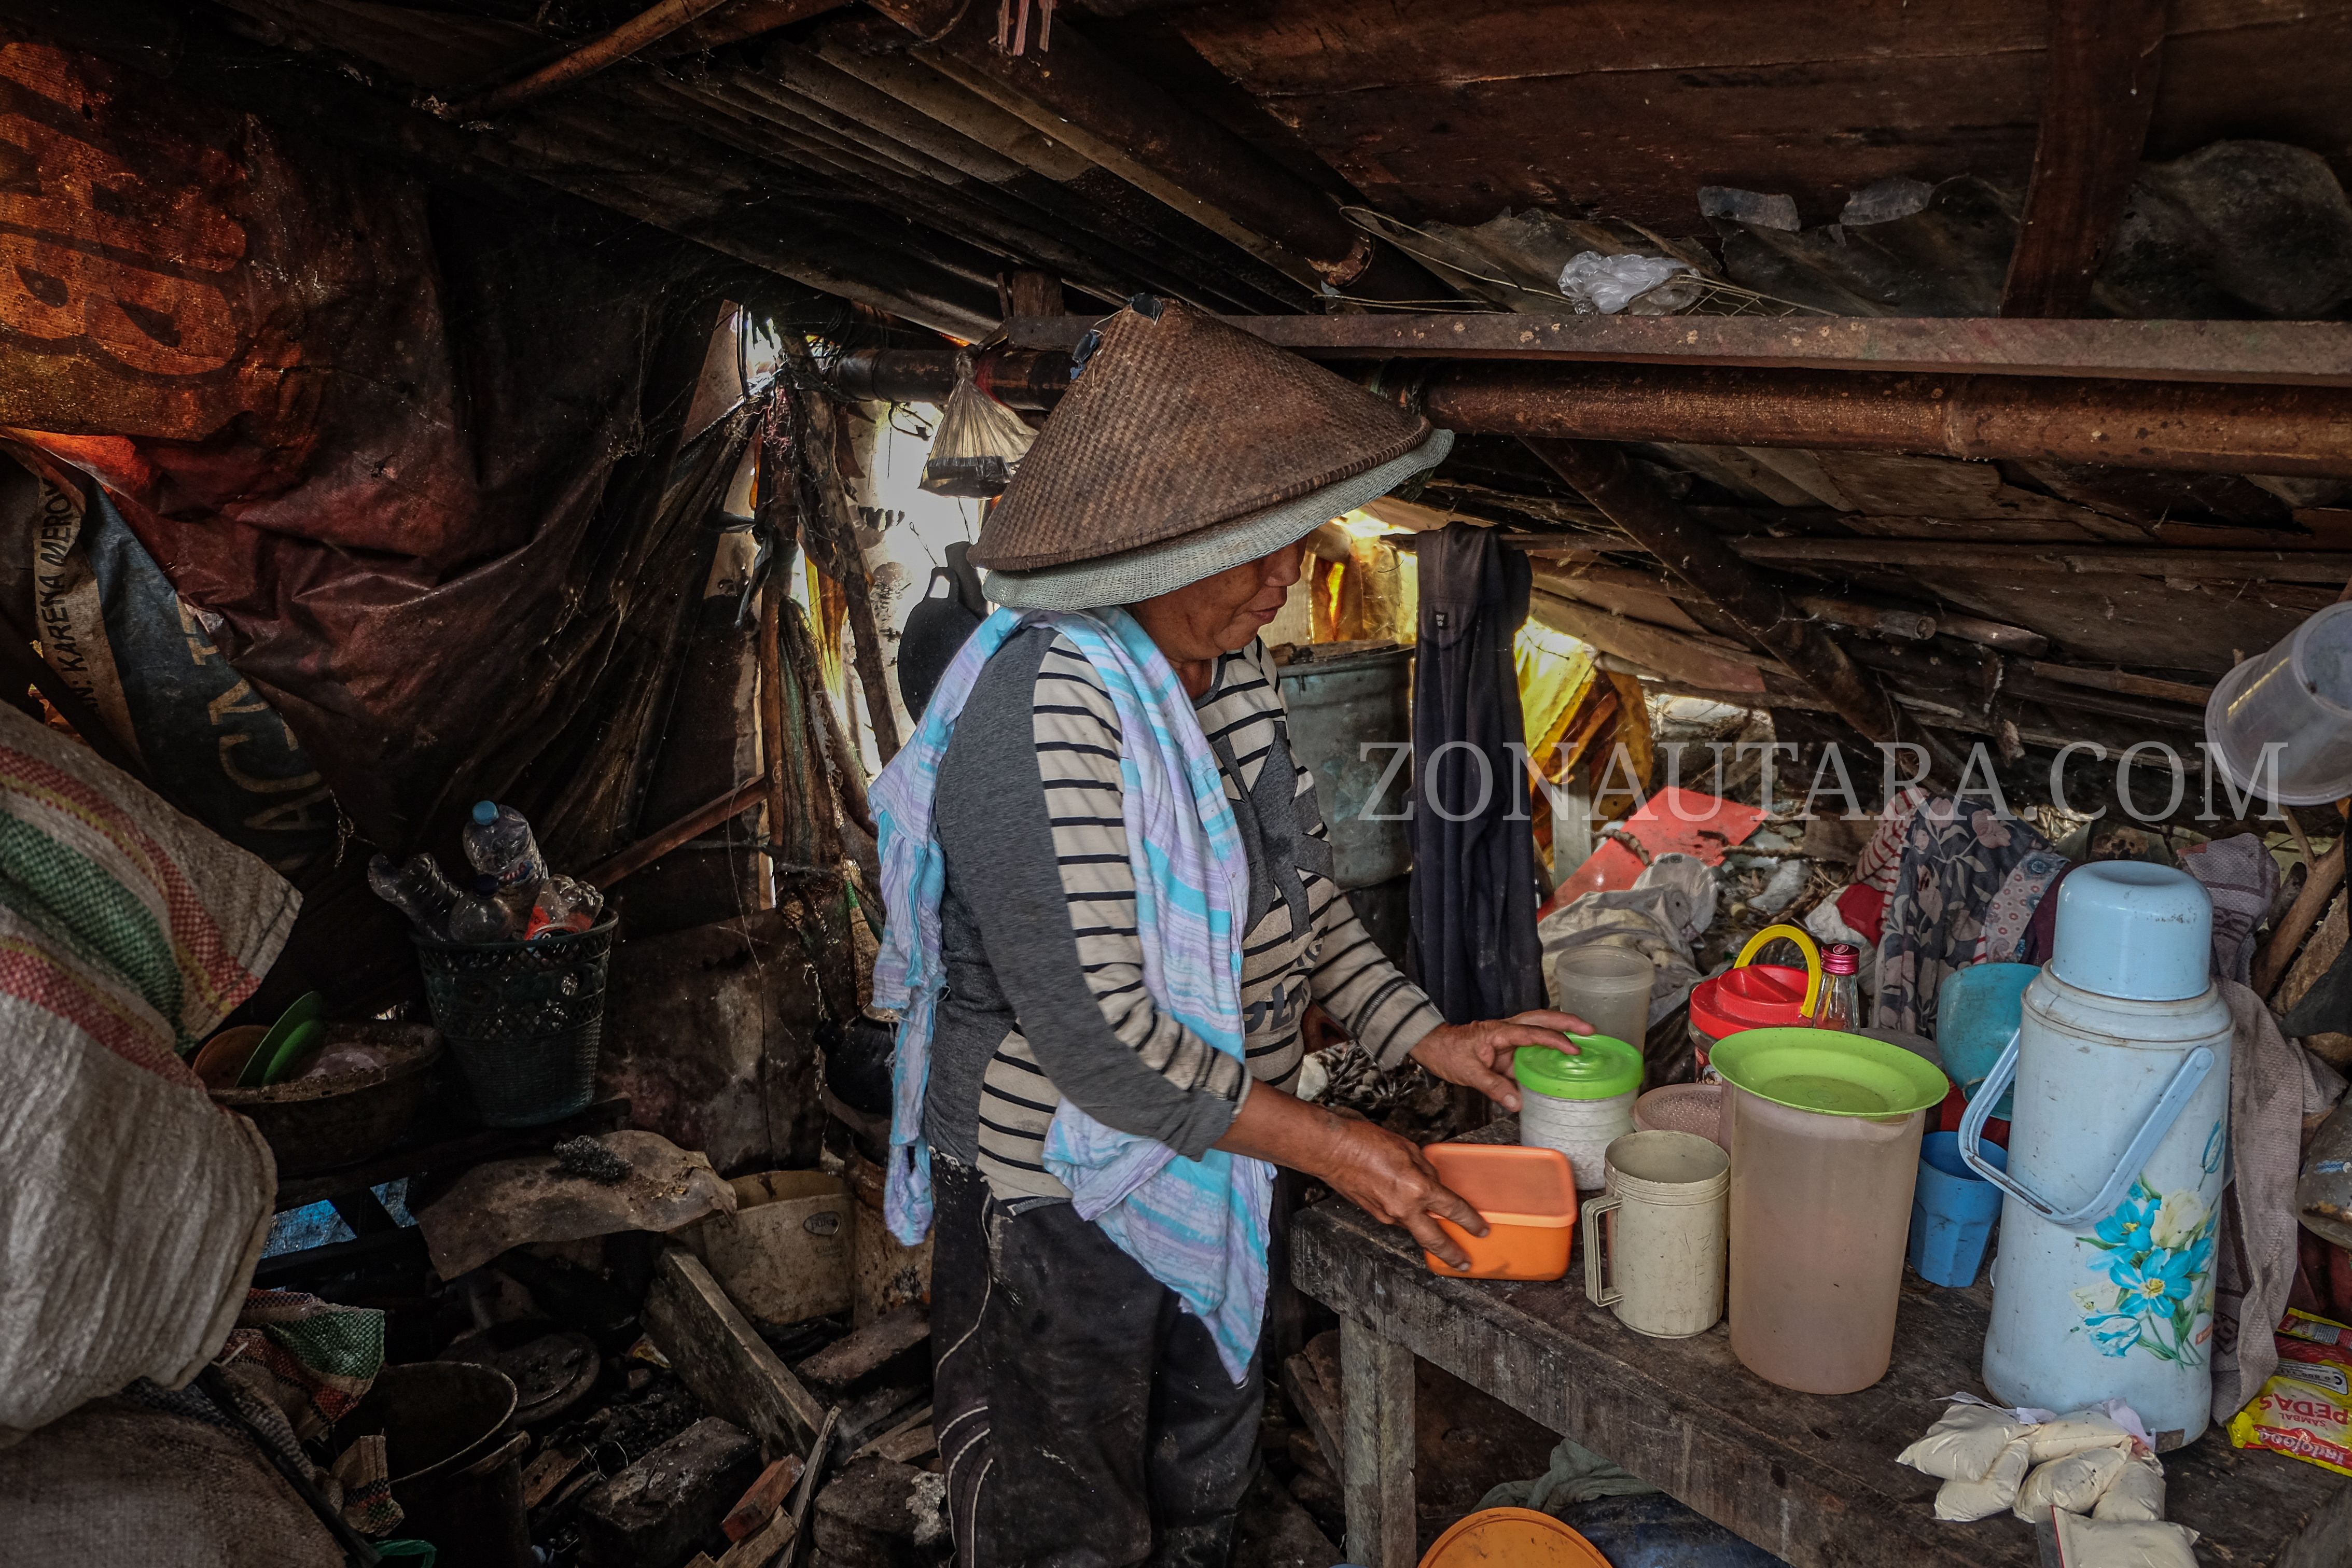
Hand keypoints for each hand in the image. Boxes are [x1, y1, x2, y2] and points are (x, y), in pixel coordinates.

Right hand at [1316, 1112, 1490, 1270]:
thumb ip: (1426, 1170)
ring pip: (1413, 1227)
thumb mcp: (1408, 1148)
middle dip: (1452, 1253)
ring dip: (1425, 1229)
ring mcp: (1386, 1215)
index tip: (1481, 1230)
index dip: (1471, 1221)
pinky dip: (1406, 1216)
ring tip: (1436, 1229)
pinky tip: (1406, 1205)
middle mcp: (1403, 1207)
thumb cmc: (1365, 1142)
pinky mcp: (1373, 1214)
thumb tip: (1434, 1183)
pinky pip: (1396, 1218)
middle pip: (1434, 1239)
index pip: (1453, 1210)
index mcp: (1417, 1188)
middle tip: (1464, 1263)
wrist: (1330, 1150)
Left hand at [1407, 1009, 1593, 1113]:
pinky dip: (1548, 1049)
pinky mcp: (1507, 1048)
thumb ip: (1493, 1086)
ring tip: (1586, 1039)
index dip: (1553, 1041)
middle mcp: (1507, 1030)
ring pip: (1539, 1028)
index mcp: (1498, 1032)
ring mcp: (1508, 1038)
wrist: (1433, 1046)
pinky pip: (1532, 1047)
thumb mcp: (1468, 1072)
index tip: (1573, 1050)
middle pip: (1542, 1019)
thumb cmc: (1448, 1053)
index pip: (1531, 1033)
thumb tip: (1517, 1102)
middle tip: (1591, 1029)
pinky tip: (1561, 1060)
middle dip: (1567, 1023)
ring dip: (1561, 1031)